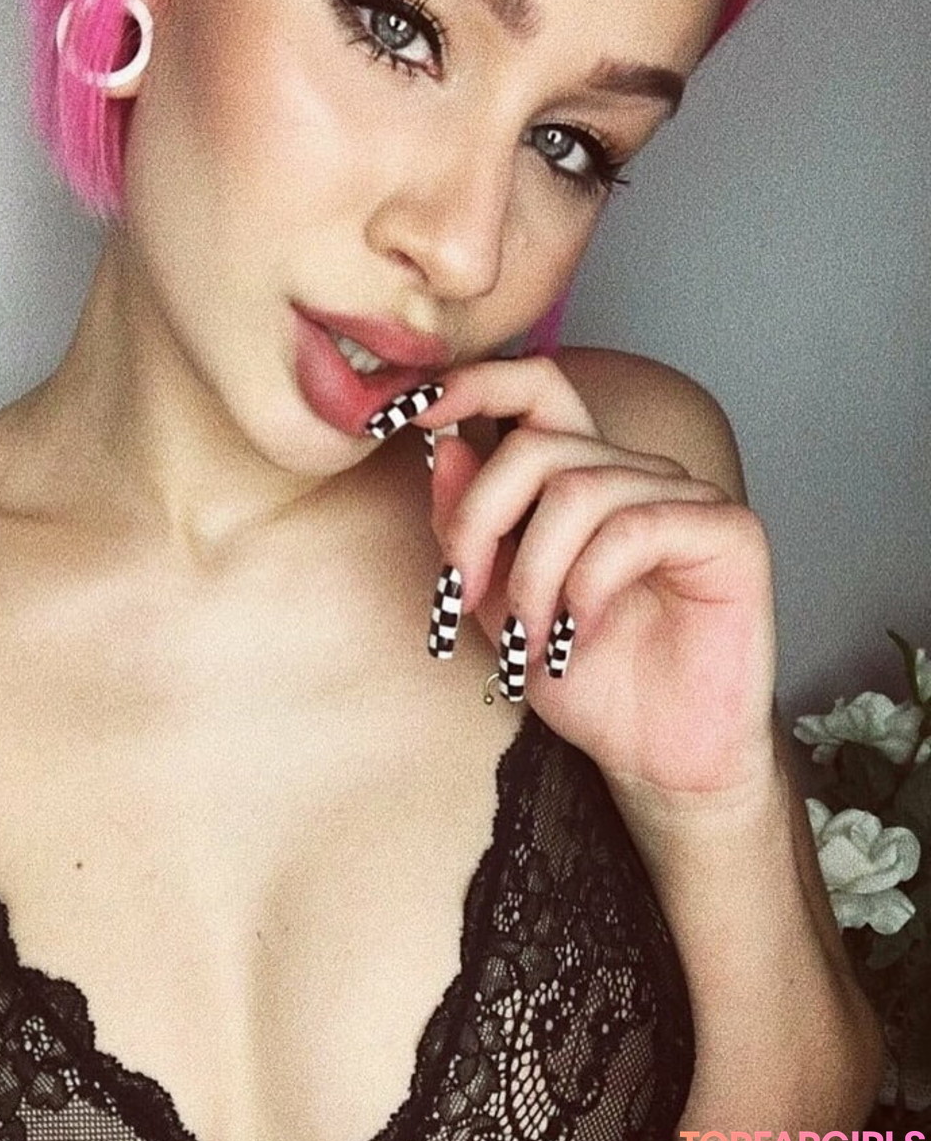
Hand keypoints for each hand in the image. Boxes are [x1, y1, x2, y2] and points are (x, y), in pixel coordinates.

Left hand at [412, 357, 777, 800]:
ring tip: (530, 638)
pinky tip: (577, 635)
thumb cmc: (584, 679)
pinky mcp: (728, 532)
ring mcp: (686, 496)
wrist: (655, 756)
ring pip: (579, 490)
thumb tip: (445, 447)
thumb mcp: (496, 602)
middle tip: (465, 596)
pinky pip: (633, 528)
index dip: (475, 384)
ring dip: (534, 576)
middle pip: (537, 446)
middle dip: (480, 522)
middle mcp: (634, 473)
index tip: (411, 411)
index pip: (537, 388)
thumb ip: (471, 527)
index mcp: (582, 476)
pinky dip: (587, 588)